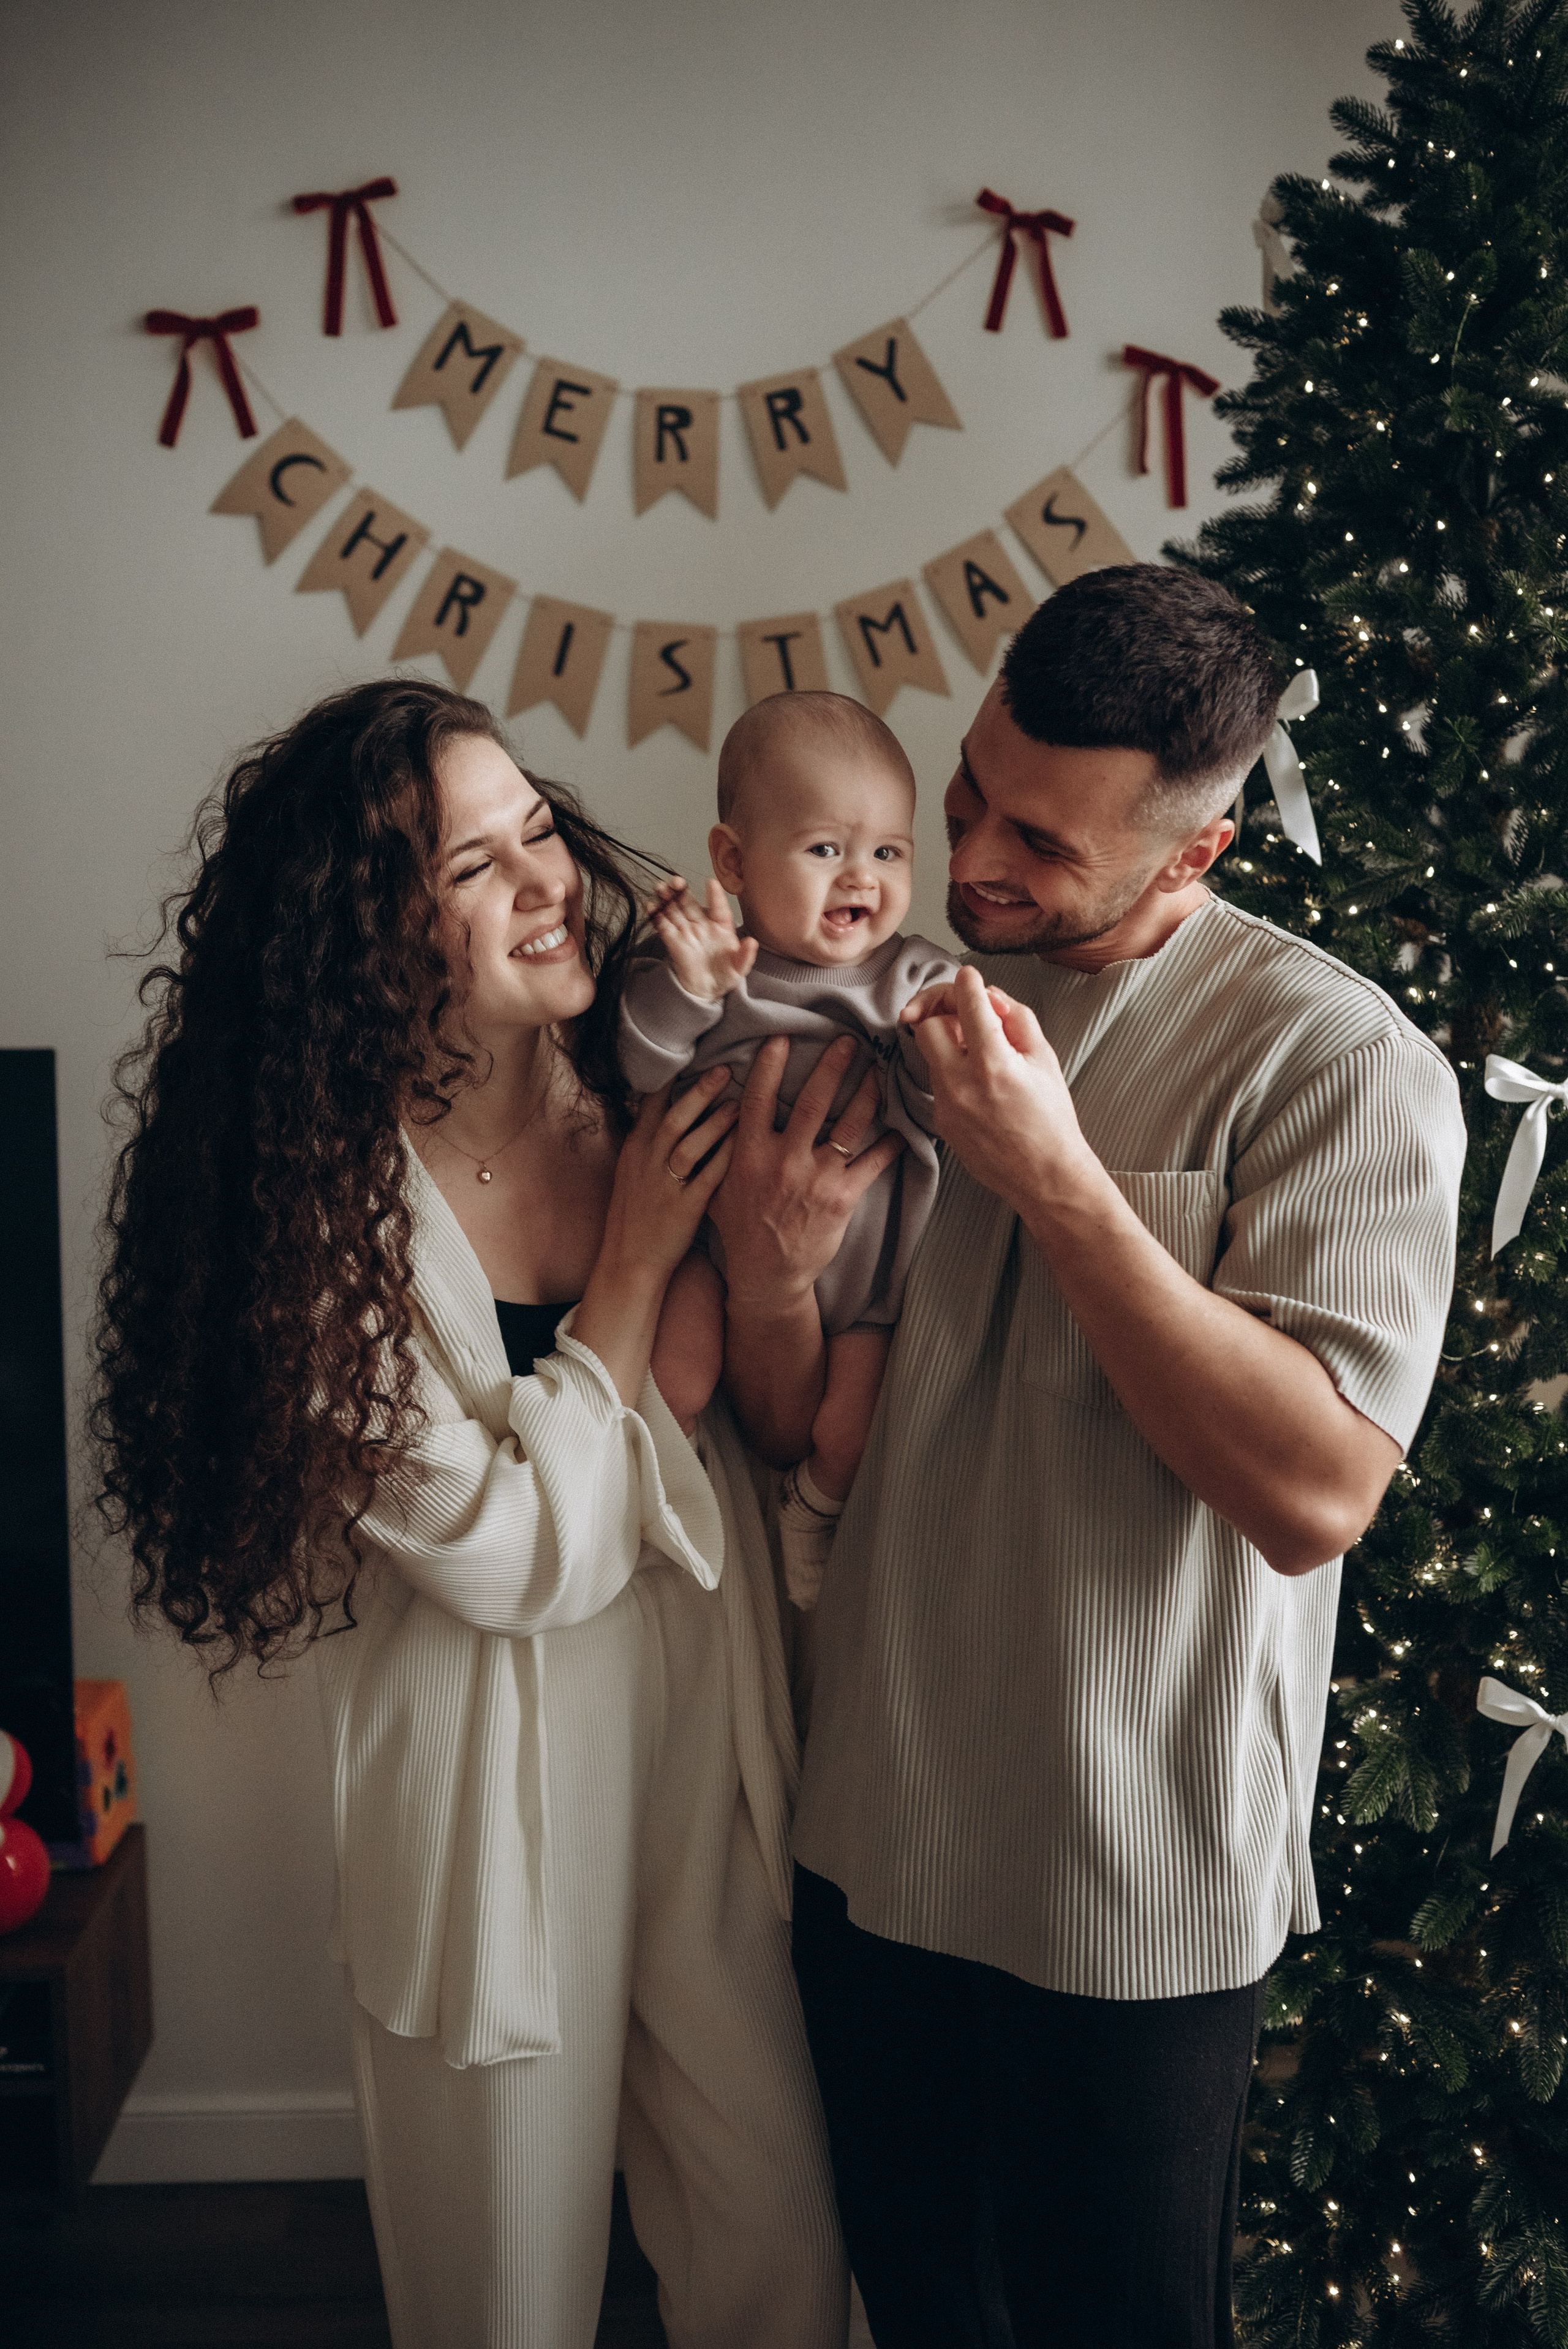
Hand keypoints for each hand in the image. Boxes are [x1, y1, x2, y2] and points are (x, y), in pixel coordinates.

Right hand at [599, 1068, 738, 1285]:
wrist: (628, 1262)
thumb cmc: (638, 1215)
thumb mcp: (635, 1171)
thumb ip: (653, 1140)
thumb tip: (674, 1107)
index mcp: (635, 1149)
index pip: (651, 1104)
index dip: (671, 1077)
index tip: (693, 1052)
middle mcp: (647, 1161)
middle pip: (673, 1118)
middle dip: (699, 1092)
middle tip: (725, 1068)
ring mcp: (664, 1184)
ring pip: (689, 1145)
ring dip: (716, 1122)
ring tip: (742, 1102)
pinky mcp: (684, 1208)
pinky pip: (708, 1177)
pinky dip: (727, 1157)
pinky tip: (747, 1143)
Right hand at [650, 876, 757, 1002]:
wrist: (708, 990)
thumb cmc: (726, 975)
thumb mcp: (740, 967)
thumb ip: (746, 955)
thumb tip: (752, 942)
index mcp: (721, 927)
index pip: (719, 908)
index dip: (715, 895)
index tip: (711, 883)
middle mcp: (702, 925)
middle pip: (689, 903)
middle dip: (681, 890)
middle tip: (676, 881)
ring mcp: (686, 931)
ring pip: (674, 909)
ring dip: (666, 898)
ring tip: (660, 888)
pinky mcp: (673, 941)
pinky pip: (663, 925)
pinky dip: (655, 915)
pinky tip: (650, 906)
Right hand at [708, 1034, 903, 1307]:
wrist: (766, 1274)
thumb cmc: (740, 1228)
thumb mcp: (718, 1187)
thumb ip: (722, 1150)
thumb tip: (719, 1111)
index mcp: (750, 1154)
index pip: (759, 1098)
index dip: (771, 1065)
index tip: (782, 1037)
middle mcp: (785, 1161)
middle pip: (815, 1101)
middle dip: (834, 1066)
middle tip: (849, 1041)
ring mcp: (817, 1179)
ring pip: (850, 1124)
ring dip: (867, 1093)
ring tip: (878, 1072)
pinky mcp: (842, 1198)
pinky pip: (873, 1162)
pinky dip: (891, 1144)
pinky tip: (903, 1129)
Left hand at [911, 965, 1095, 1218]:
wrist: (1044, 1176)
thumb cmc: (1052, 1119)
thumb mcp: (1046, 1059)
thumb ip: (1016, 1018)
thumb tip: (990, 996)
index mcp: (994, 1064)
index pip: (966, 1004)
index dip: (966, 983)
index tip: (969, 977)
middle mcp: (962, 1084)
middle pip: (927, 1025)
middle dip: (945, 1013)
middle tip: (967, 1016)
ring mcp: (946, 1105)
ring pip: (929, 1054)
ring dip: (947, 1041)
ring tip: (976, 1049)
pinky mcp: (940, 1121)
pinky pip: (936, 1081)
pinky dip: (951, 1071)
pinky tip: (977, 1081)